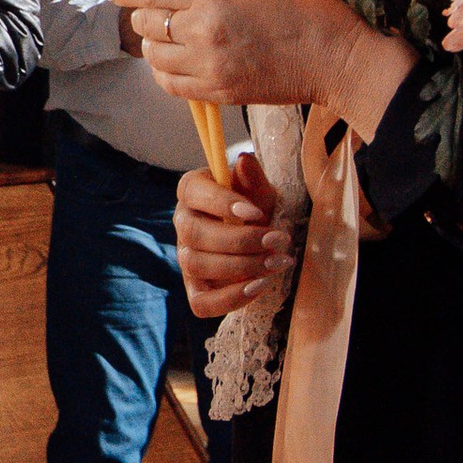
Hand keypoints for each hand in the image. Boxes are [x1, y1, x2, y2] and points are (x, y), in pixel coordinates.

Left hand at [111, 0, 415, 129]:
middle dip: (145, 19)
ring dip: (154, 48)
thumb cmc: (304, 12)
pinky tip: (174, 66)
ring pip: (155, 56)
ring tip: (166, 43)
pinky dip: (165, 74)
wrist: (336, 57)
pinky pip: (171, 84)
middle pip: (147, 24)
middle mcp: (205, 28)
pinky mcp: (219, 91)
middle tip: (153, 17)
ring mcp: (210, 63)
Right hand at [175, 151, 295, 320]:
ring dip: (241, 267)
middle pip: (196, 235)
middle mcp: (182, 223)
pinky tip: (259, 287)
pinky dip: (230, 298)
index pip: (194, 193)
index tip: (257, 212)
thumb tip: (245, 160)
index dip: (222, 203)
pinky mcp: (195, 288)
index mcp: (192, 191)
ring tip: (276, 263)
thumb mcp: (261, 191)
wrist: (263, 237)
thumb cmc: (258, 207)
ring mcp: (186, 257)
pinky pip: (201, 302)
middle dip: (241, 241)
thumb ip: (253, 178)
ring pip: (198, 265)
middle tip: (279, 241)